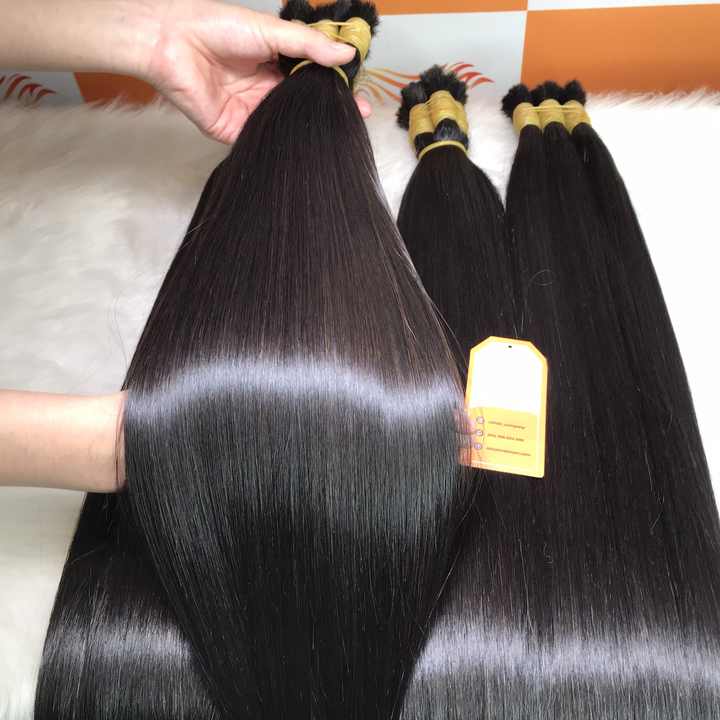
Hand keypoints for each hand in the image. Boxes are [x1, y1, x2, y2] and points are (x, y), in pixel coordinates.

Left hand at [142, 1, 372, 143]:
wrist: (171, 43)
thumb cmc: (216, 27)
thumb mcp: (269, 31)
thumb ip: (307, 45)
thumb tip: (347, 55)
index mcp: (274, 61)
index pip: (311, 77)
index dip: (334, 85)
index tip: (359, 95)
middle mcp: (266, 88)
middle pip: (303, 102)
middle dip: (329, 109)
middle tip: (358, 116)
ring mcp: (253, 111)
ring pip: (288, 122)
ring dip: (310, 126)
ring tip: (339, 129)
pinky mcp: (238, 131)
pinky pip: (266, 138)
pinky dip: (285, 140)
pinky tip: (307, 142)